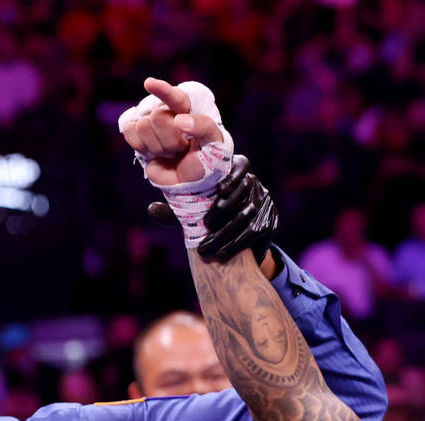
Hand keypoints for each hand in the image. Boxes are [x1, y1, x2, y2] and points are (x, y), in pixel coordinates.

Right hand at [120, 78, 224, 185]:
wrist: (193, 181)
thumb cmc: (207, 159)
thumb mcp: (215, 142)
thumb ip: (203, 127)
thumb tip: (179, 120)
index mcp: (189, 109)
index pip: (176, 97)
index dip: (163, 90)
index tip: (149, 84)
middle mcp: (168, 112)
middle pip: (158, 117)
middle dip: (171, 140)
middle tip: (182, 148)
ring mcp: (151, 123)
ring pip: (143, 126)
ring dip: (159, 147)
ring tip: (172, 152)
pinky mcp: (137, 135)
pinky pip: (129, 131)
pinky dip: (142, 146)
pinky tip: (155, 152)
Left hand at [147, 155, 279, 268]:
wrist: (240, 243)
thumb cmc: (212, 218)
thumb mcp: (194, 211)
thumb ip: (177, 208)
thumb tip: (151, 209)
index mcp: (236, 172)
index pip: (240, 164)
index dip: (231, 175)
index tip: (218, 190)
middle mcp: (255, 184)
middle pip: (244, 191)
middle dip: (224, 209)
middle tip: (205, 225)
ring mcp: (266, 202)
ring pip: (248, 215)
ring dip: (227, 233)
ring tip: (208, 247)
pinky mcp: (272, 222)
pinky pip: (256, 231)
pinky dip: (238, 243)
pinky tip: (224, 253)